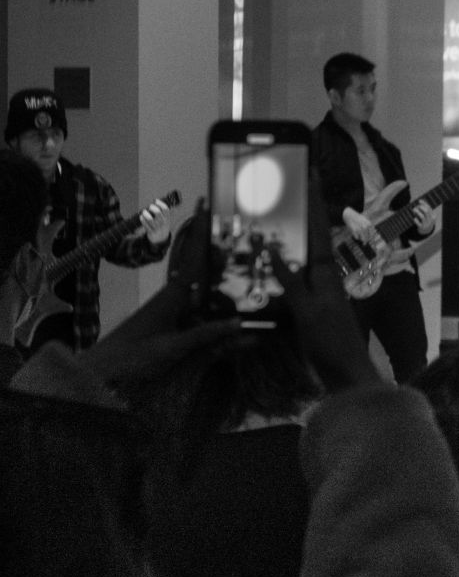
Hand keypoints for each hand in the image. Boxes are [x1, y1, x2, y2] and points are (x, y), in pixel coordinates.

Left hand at [84, 201, 240, 388]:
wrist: (102, 372)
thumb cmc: (133, 356)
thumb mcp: (171, 347)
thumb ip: (205, 335)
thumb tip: (239, 323)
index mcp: (172, 296)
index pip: (192, 255)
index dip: (200, 230)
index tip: (204, 203)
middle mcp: (173, 297)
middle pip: (200, 266)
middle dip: (215, 250)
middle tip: (234, 234)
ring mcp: (171, 309)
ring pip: (201, 288)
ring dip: (217, 280)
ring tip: (236, 269)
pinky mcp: (170, 323)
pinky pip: (197, 308)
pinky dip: (212, 305)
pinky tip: (224, 311)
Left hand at [140, 199, 172, 245]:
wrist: (161, 239)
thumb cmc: (161, 226)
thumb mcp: (165, 220)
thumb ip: (162, 212)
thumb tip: (155, 201)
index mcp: (167, 219)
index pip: (166, 209)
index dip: (160, 203)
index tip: (156, 200)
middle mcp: (163, 223)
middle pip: (158, 213)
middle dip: (152, 208)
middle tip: (150, 207)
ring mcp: (157, 228)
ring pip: (150, 219)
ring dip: (145, 213)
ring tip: (144, 212)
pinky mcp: (151, 232)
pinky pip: (145, 225)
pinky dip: (142, 219)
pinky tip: (141, 217)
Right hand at [270, 176, 381, 392]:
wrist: (348, 375)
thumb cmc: (329, 344)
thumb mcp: (306, 312)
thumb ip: (289, 283)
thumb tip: (272, 250)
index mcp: (325, 273)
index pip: (318, 228)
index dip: (314, 200)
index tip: (310, 173)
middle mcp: (324, 277)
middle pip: (311, 237)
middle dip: (301, 212)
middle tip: (284, 188)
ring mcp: (320, 291)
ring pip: (303, 257)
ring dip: (291, 238)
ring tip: (272, 218)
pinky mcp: (314, 307)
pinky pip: (297, 278)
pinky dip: (284, 267)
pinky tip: (270, 265)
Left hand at [411, 200, 435, 236]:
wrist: (426, 231)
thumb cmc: (426, 220)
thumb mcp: (427, 215)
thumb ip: (424, 209)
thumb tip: (420, 201)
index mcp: (433, 215)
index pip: (429, 208)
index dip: (424, 203)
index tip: (419, 200)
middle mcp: (430, 220)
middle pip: (426, 211)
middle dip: (421, 208)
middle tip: (416, 207)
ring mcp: (426, 224)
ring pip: (422, 217)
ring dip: (417, 212)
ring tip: (414, 210)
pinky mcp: (422, 227)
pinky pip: (418, 223)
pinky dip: (416, 220)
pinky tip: (414, 218)